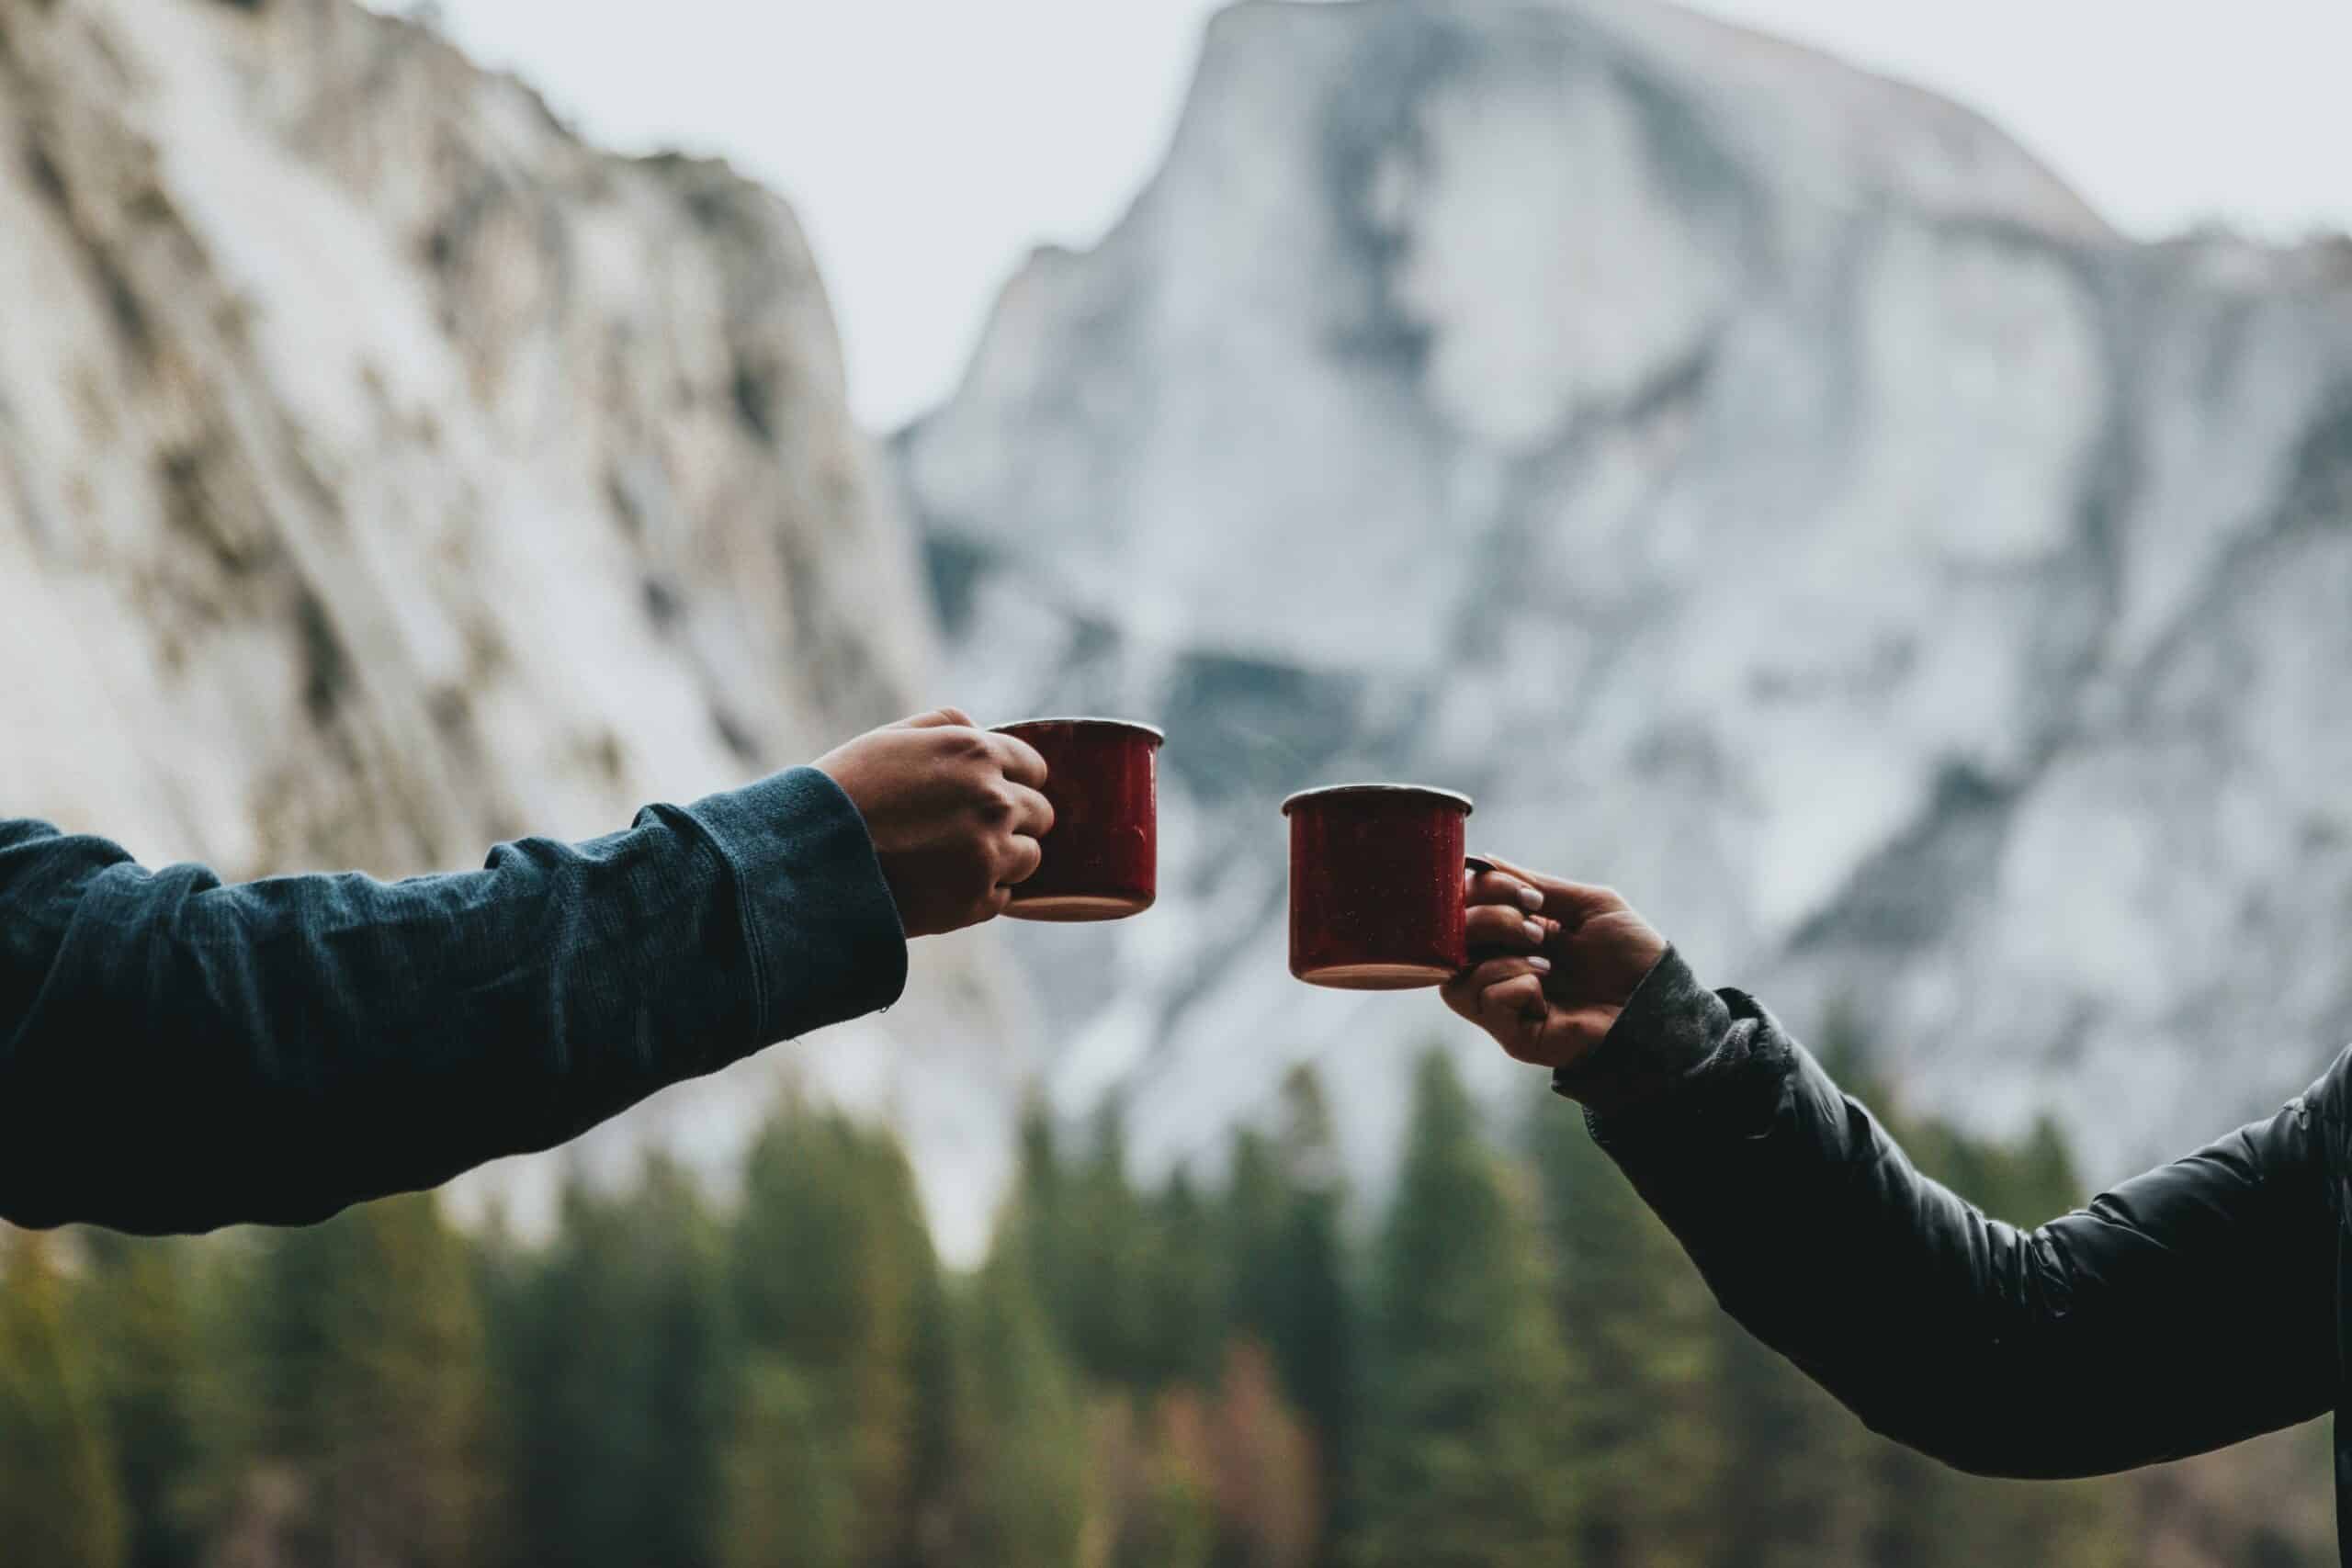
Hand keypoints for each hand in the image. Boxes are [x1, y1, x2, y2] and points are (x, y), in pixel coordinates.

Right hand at [813, 708, 1053, 938]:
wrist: (807, 860)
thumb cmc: (843, 792)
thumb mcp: (890, 738)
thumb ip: (946, 725)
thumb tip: (984, 732)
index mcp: (977, 754)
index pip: (1034, 768)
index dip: (1015, 781)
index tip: (993, 792)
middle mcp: (994, 801)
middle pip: (1040, 814)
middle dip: (1014, 819)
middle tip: (970, 829)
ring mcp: (989, 855)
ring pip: (1029, 857)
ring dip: (1004, 857)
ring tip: (954, 859)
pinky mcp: (976, 902)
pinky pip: (1003, 896)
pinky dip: (981, 892)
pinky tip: (941, 884)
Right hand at [1441, 854, 1667, 1073]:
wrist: (1660, 1005)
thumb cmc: (1632, 955)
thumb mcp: (1588, 905)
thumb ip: (1537, 885)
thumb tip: (1484, 861)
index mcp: (1515, 936)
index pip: (1465, 909)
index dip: (1481, 892)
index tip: (1527, 894)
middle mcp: (1501, 969)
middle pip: (1451, 941)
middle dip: (1489, 919)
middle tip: (1534, 926)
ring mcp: (1504, 1005)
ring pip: (1456, 976)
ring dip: (1499, 955)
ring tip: (1544, 960)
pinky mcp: (1513, 1034)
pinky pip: (1484, 1001)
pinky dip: (1511, 984)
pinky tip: (1543, 987)